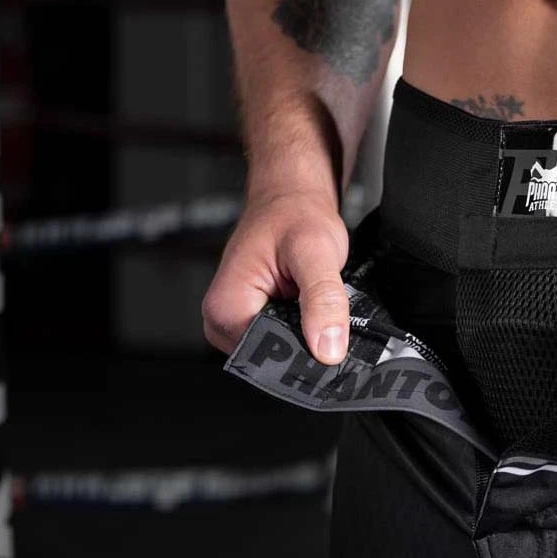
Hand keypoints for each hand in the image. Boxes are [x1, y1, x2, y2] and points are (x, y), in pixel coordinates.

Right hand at [202, 188, 349, 364]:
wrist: (291, 199)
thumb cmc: (294, 214)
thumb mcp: (315, 253)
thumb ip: (323, 300)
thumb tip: (329, 349)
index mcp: (225, 308)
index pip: (265, 357)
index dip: (304, 354)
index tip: (334, 343)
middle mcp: (222, 321)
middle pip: (272, 359)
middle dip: (307, 346)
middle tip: (331, 318)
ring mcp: (236, 324)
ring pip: (280, 352)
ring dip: (307, 336)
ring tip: (319, 307)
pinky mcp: (253, 322)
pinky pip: (282, 340)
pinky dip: (305, 330)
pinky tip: (314, 310)